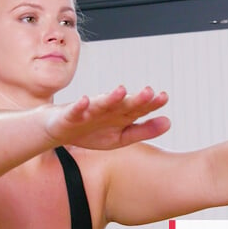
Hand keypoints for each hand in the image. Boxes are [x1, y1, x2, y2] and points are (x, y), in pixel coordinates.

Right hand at [44, 85, 170, 149]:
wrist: (58, 130)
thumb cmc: (91, 132)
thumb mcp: (120, 137)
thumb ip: (144, 130)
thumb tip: (169, 122)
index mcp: (120, 116)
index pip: (138, 109)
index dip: (151, 104)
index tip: (163, 97)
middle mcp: (106, 110)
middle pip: (123, 104)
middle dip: (135, 99)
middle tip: (149, 92)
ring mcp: (88, 112)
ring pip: (101, 104)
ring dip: (110, 98)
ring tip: (121, 91)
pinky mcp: (70, 115)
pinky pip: (75, 110)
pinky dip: (79, 106)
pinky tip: (85, 100)